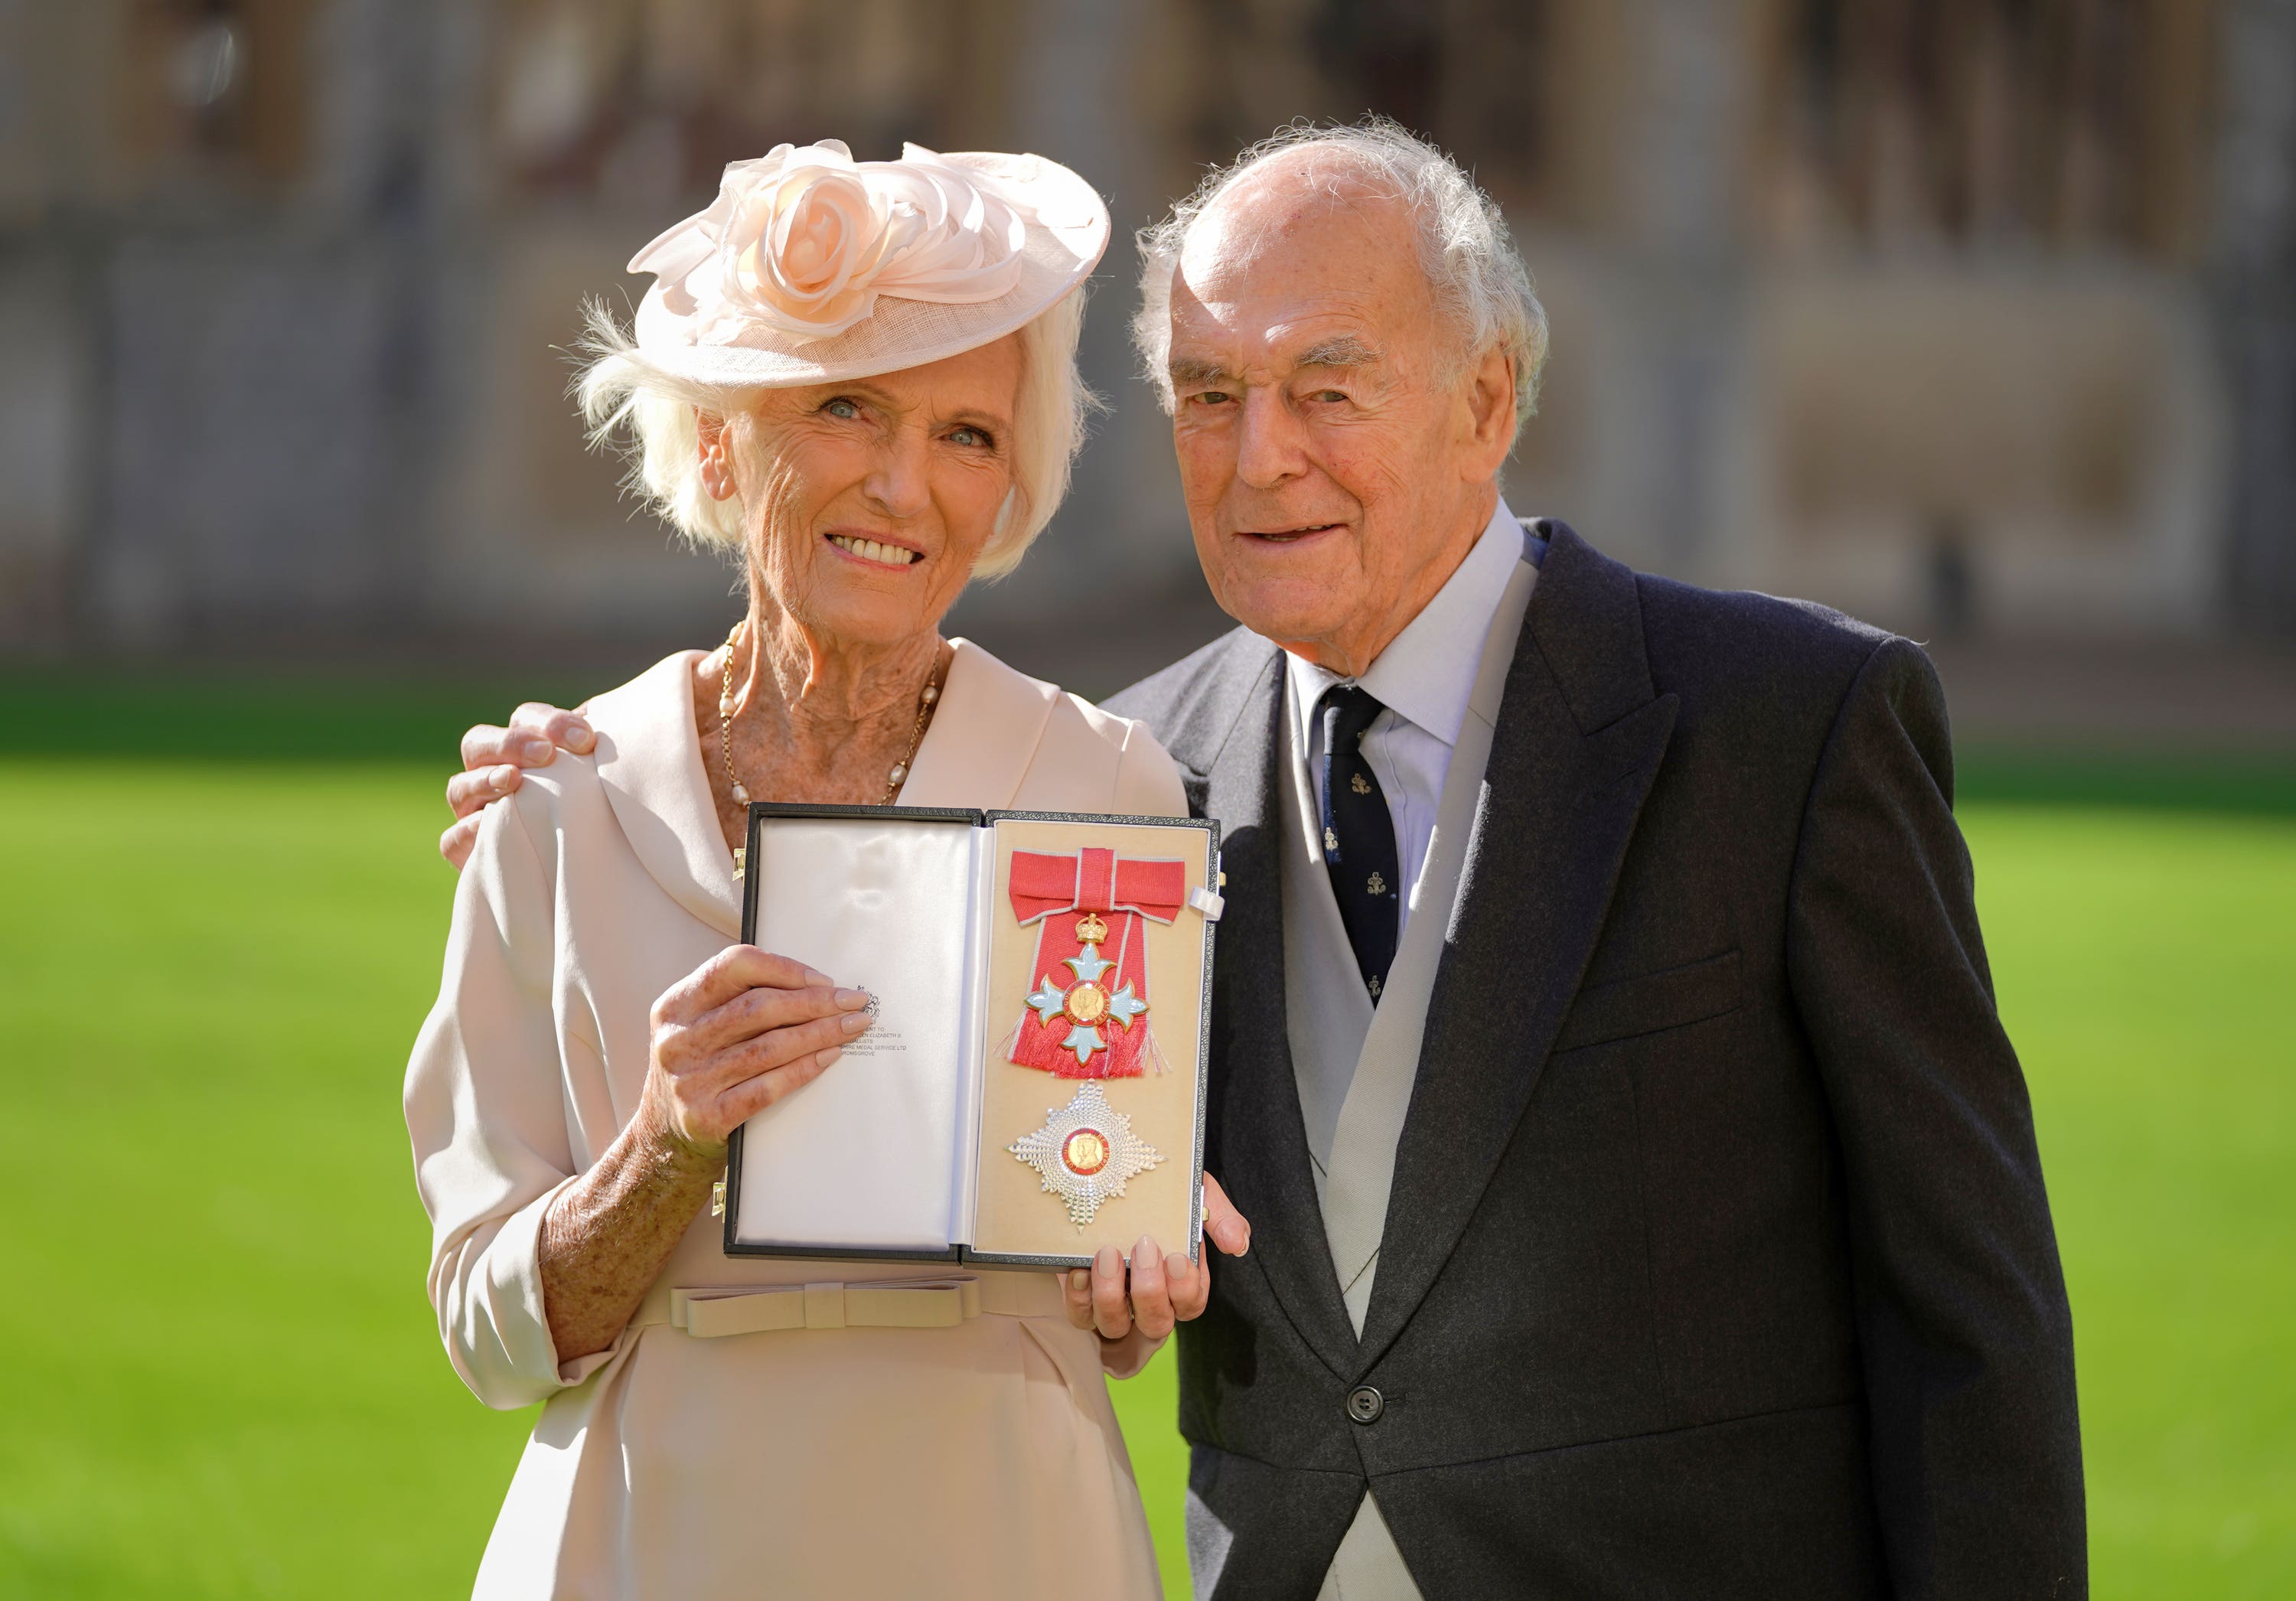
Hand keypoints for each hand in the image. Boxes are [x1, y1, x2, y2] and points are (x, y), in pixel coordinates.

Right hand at [441, 702, 593, 868]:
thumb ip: (601, 755)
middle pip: (478, 743)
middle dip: (510, 743)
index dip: (550, 722)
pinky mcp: (468, 854)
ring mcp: (474, 813)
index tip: (586, 738)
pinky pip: (452, 840)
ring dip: (484, 780)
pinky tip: (487, 825)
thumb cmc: (604, 816)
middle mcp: (493, 776)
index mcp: (526, 749)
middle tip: (544, 754)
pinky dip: (467, 832)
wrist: (594, 875)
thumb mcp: (605, 783)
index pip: (525, 719)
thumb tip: (613, 730)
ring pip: (458, 788)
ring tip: (513, 780)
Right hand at [635, 947, 872, 1160]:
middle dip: (815, 1002)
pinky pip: (768, 1087)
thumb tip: (813, 985)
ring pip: (769, 1047)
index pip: (734, 966)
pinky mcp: (707, 1116)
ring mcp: (690, 1080)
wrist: (661, 1138)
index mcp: (675, 1006)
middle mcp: (678, 1040)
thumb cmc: (696, 1070)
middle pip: (759, 1007)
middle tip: (853, 1002)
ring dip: (820, 1033)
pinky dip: (804, 1069)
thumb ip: (735, 1001)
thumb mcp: (697, 1026)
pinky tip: (829, 1057)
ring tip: (852, 1027)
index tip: (823, 980)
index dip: (785, 969)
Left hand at [1064, 1172, 1250, 1342]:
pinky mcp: (1084, 1299)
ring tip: (1108, 1253)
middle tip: (1144, 1247)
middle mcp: (1150, 1301)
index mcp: (1181, 1283)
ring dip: (1111, 1295)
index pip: (1191, 1305)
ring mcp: (1115, 1304)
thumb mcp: (1196, 1193)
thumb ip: (1221, 1216)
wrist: (1113, 1175)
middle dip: (1151, 1291)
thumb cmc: (1161, 1192)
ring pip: (1115, 1326)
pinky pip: (1080, 1317)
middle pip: (1157, 1324)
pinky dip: (1080, 1297)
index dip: (1185, 1289)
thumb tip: (1238, 1244)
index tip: (1178, 1257)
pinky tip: (1080, 1268)